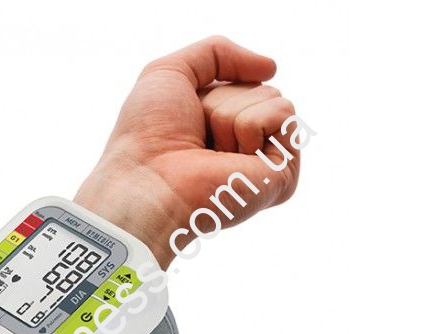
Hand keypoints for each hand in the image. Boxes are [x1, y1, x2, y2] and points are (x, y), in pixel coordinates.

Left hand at [75, 36, 300, 266]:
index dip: (209, 91)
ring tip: (209, 151)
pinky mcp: (282, 177)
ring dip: (229, 115)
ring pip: (272, 98)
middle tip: (197, 139)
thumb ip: (217, 53)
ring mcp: (265, 164)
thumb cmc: (147, 137)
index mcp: (221, 132)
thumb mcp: (171, 73)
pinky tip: (230, 160)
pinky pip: (284, 115)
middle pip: (259, 87)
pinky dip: (249, 125)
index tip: (182, 122)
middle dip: (220, 101)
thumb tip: (271, 68)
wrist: (148, 181)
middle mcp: (246, 150)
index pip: (241, 81)